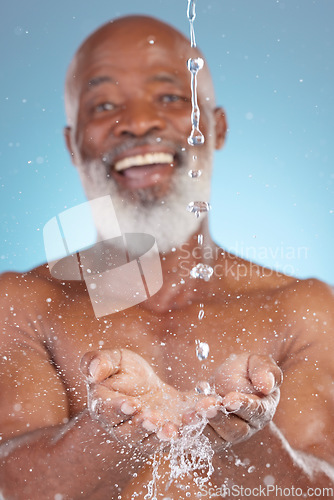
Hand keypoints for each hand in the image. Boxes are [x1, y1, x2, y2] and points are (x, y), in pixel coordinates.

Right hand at [80, 348, 200, 452]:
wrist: (144, 388)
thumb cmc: (123, 372)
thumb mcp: (113, 360)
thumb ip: (99, 362)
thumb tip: (93, 370)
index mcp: (105, 407)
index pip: (108, 411)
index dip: (119, 409)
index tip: (132, 403)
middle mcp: (122, 427)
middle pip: (130, 431)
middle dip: (142, 425)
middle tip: (152, 418)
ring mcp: (144, 435)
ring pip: (151, 440)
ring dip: (161, 434)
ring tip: (171, 428)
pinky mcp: (165, 434)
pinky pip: (174, 437)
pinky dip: (184, 430)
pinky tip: (193, 419)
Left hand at [183, 353, 281, 449]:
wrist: (227, 385)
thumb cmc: (246, 372)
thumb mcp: (257, 363)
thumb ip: (265, 370)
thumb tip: (266, 385)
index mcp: (260, 410)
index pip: (254, 411)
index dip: (243, 406)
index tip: (230, 399)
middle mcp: (244, 428)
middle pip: (233, 429)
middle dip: (217, 418)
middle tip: (204, 405)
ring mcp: (224, 436)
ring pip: (213, 438)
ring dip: (199, 428)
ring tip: (187, 415)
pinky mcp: (204, 439)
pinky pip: (193, 441)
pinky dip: (181, 436)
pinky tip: (170, 428)